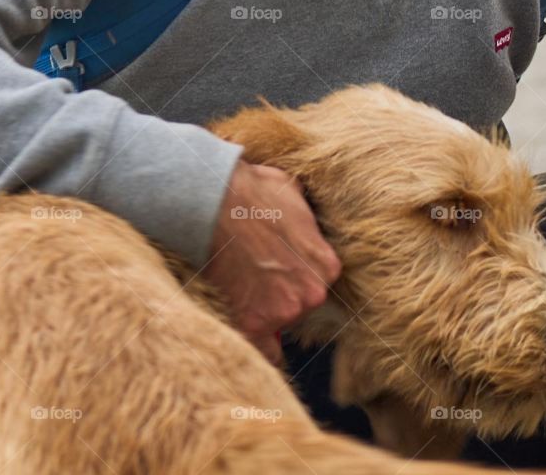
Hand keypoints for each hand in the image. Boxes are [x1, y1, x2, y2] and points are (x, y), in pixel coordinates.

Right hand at [203, 160, 341, 362]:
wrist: (217, 203)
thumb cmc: (255, 193)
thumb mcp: (297, 197)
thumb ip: (307, 223)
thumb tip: (304, 220)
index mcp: (328, 265)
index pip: (319, 283)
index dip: (298, 275)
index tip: (281, 268)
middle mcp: (313, 293)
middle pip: (301, 305)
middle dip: (283, 293)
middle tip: (258, 274)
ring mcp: (283, 312)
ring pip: (279, 323)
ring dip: (264, 312)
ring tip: (242, 286)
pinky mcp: (251, 324)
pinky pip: (262, 352)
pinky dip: (255, 347)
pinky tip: (247, 335)